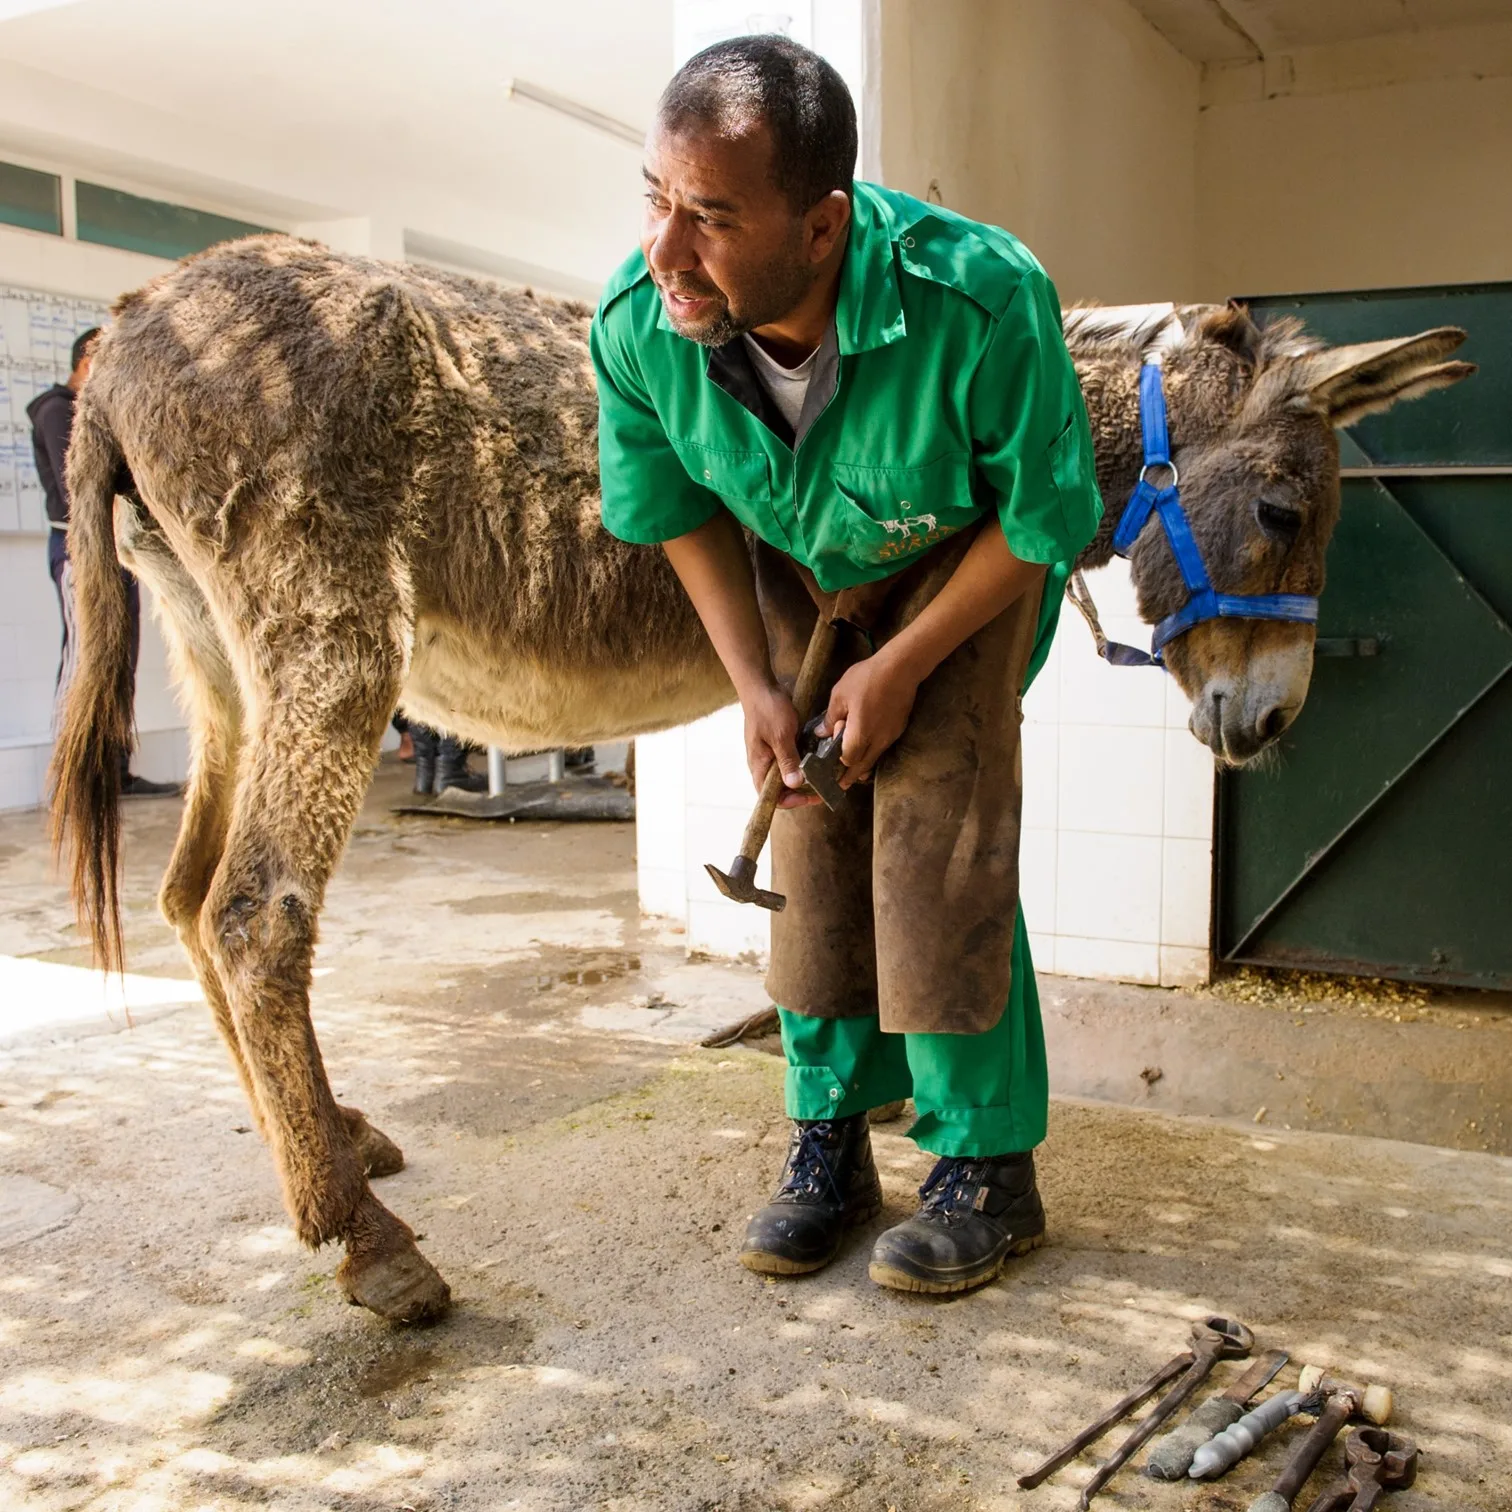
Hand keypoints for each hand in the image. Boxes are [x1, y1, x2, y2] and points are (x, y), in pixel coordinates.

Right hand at [742, 683, 821, 808]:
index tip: (810, 796)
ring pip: (786, 775)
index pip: (772, 797)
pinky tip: (816, 758)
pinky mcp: (777, 744)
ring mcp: (770, 754)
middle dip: (801, 791)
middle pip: (781, 789)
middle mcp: (764, 764)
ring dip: (803, 777)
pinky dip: (802, 763)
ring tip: (823, 774)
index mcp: (760, 766)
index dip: (791, 801)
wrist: (761, 687)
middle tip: (823, 786)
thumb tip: (795, 784)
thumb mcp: (781, 735)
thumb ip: (788, 760)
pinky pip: (789, 760)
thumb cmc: (767, 710)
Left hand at [819, 646, 920, 787]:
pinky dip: (873, 751)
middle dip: (850, 776)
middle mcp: (878, 740)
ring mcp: (890, 736)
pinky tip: (867, 745)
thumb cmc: (867, 678)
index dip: (838, 762)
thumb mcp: (840, 695)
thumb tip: (821, 733)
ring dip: (863, 765)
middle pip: (863, 767)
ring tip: (852, 770)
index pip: (848, 760)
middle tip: (840, 784)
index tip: (831, 760)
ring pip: (875, 758)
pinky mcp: (898, 729)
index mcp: (860, 734)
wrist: (901, 667)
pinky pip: (883, 747)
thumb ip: (830, 717)